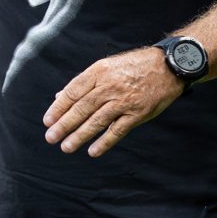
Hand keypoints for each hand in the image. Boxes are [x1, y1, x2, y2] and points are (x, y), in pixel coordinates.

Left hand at [44, 47, 185, 156]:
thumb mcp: (107, 67)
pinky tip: (92, 151)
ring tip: (66, 147)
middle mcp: (109, 86)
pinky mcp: (137, 113)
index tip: (47, 120)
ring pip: (96, 121)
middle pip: (81, 108)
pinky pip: (118, 130)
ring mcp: (124, 100)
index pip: (73, 92)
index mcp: (99, 71)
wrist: (168, 66)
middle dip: (64, 124)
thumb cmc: (134, 66)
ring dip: (79, 135)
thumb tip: (59, 96)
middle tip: (51, 137)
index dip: (58, 108)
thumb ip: (84, 83)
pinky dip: (104, 142)